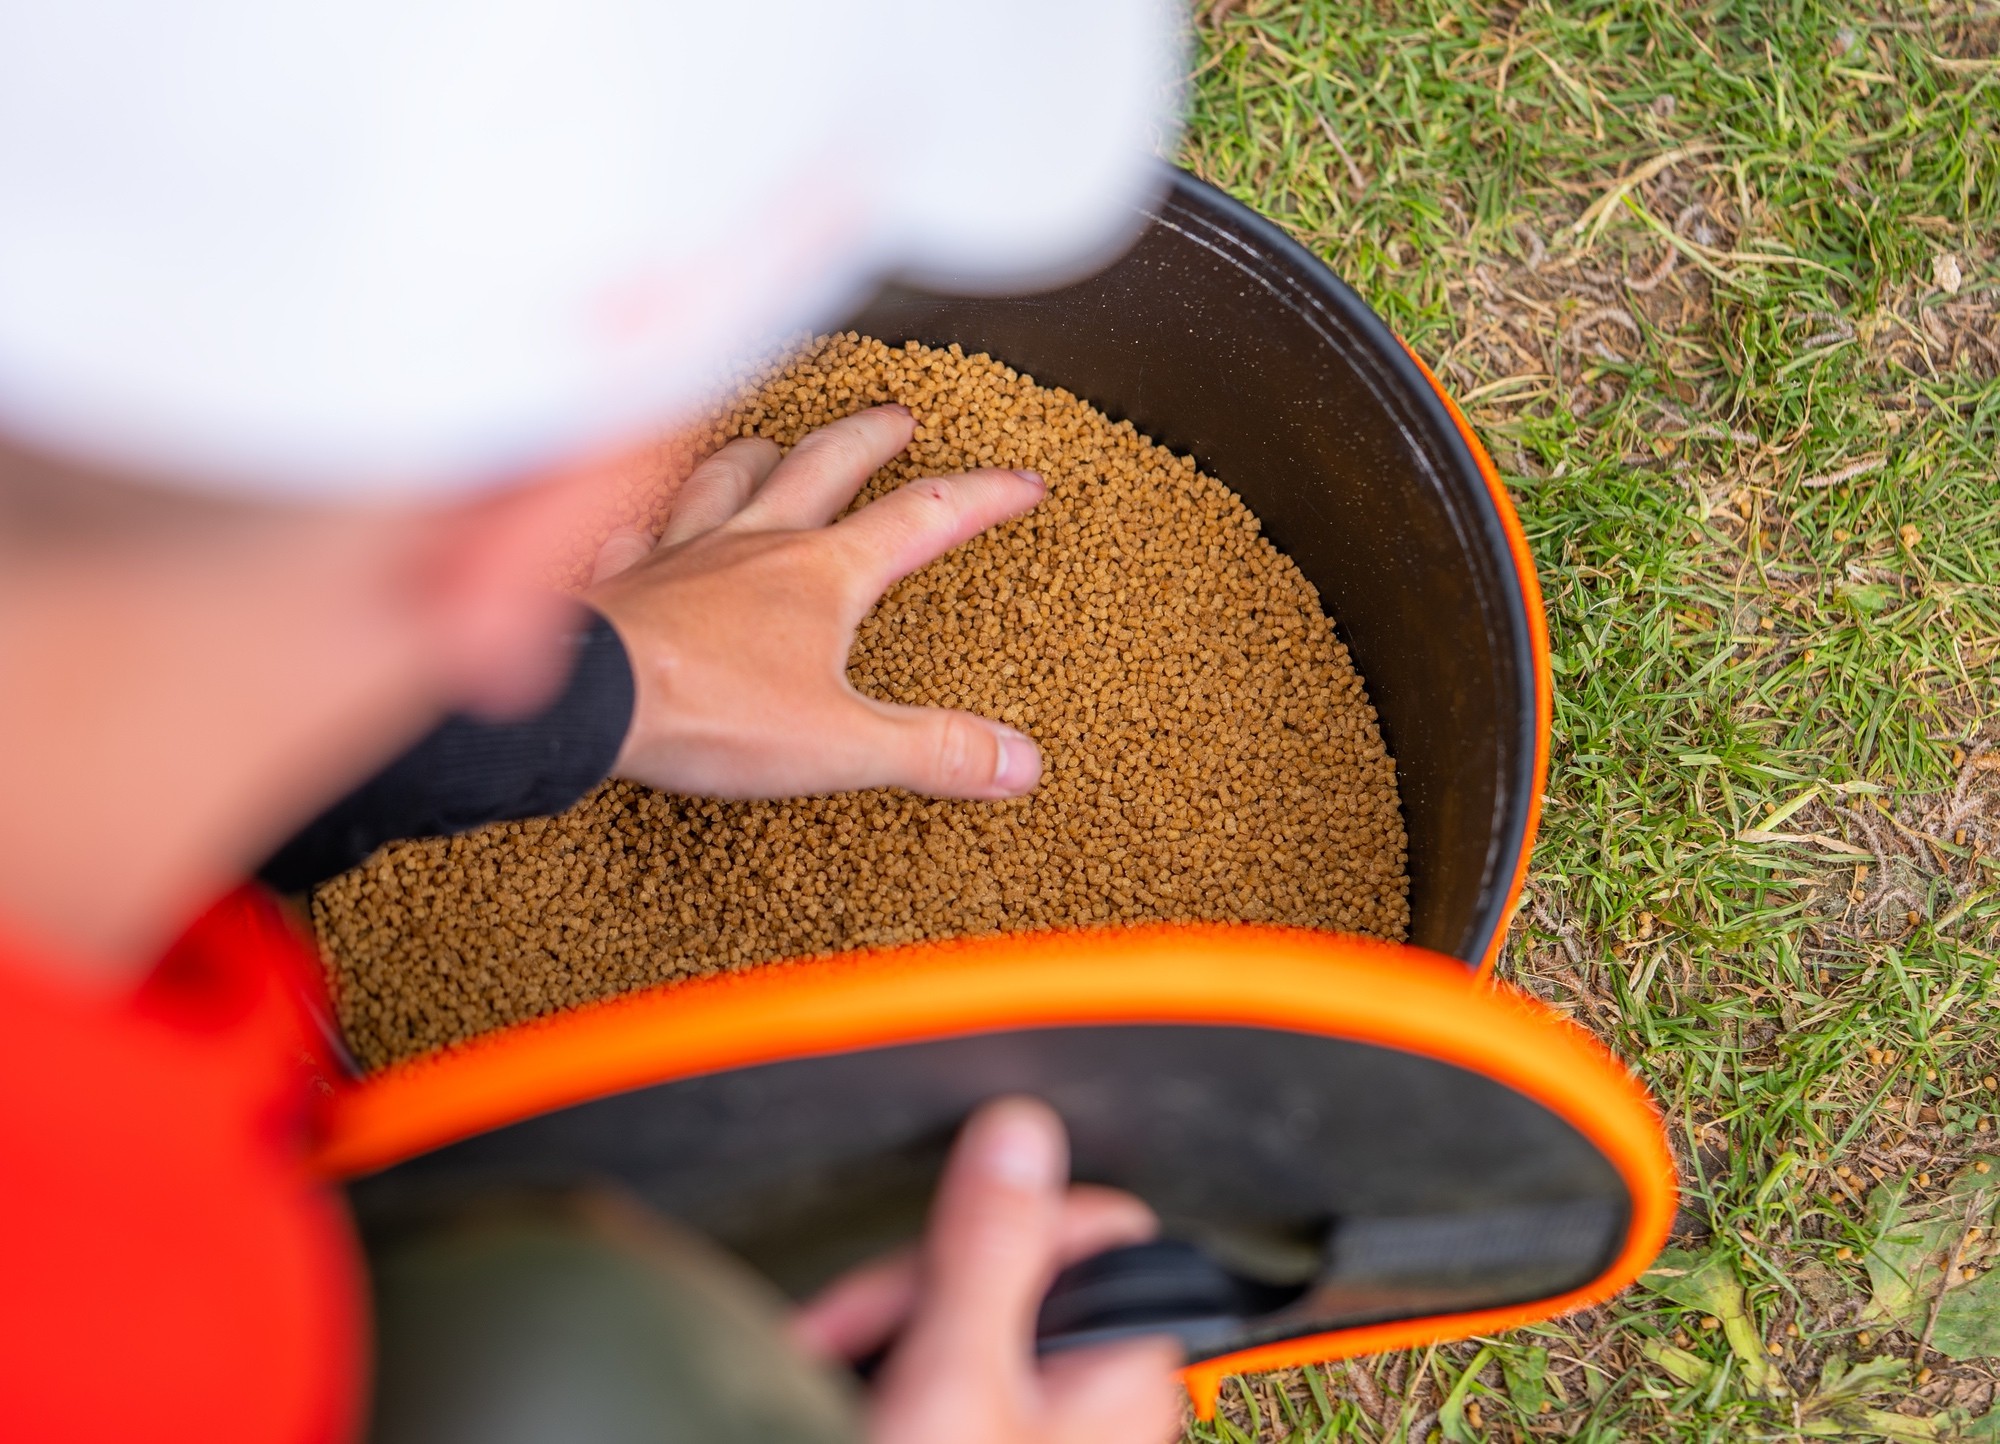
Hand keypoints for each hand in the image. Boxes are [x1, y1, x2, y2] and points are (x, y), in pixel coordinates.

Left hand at [585, 406, 1045, 800]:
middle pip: (826, 467)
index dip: (981, 497)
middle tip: (899, 419)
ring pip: (730, 478)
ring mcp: (686, 553)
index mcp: (823, 574)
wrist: (588, 700)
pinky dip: (651, 522)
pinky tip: (647, 524)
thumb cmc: (707, 710)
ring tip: (777, 444)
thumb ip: (934, 749)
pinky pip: (640, 534)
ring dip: (762, 454)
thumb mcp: (844, 743)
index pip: (922, 518)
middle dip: (871, 439)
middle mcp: (756, 544)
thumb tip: (1018, 761)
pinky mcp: (627, 581)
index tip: (1022, 482)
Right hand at [791, 1099, 1183, 1443]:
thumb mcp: (952, 1381)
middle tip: (843, 1344)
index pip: (1088, 1222)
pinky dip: (894, 1392)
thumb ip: (989, 1250)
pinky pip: (949, 1393)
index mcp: (1120, 1361)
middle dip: (907, 1297)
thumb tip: (1022, 1133)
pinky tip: (849, 1411)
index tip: (919, 1263)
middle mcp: (1102, 1399)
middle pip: (1010, 1274)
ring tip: (833, 1387)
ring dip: (886, 1346)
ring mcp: (1048, 1436)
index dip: (995, 1223)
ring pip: (967, 1333)